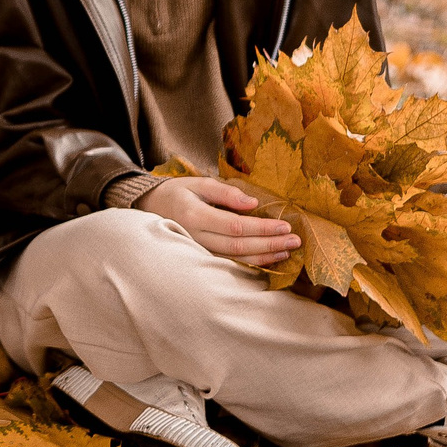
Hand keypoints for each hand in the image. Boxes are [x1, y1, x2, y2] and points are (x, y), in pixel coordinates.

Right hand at [135, 176, 302, 266]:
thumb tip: (253, 203)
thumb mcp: (198, 182)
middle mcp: (195, 237)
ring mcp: (197, 251)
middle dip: (269, 244)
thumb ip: (226, 193)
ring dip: (264, 256)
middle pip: (239, 246)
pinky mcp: (201, 259)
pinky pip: (230, 264)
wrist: (151, 208)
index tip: (285, 225)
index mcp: (194, 216)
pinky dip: (252, 263)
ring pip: (236, 259)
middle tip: (295, 241)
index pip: (235, 226)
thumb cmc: (178, 192)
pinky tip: (269, 259)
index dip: (262, 228)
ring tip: (287, 251)